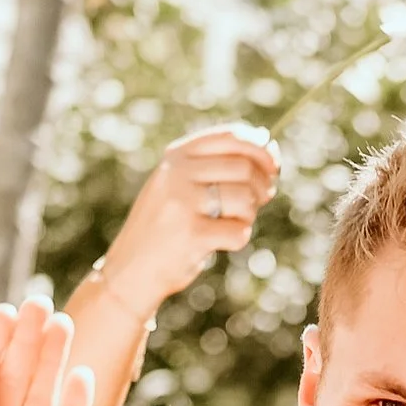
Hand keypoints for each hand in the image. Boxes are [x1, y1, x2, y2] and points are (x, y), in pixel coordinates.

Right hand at [100, 126, 280, 309]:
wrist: (131, 269)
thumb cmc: (166, 226)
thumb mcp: (180, 185)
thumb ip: (216, 165)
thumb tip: (269, 143)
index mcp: (176, 156)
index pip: (231, 137)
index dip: (261, 150)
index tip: (273, 167)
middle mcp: (177, 174)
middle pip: (244, 168)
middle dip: (261, 187)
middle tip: (258, 203)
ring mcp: (183, 203)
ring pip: (245, 199)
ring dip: (248, 215)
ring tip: (231, 224)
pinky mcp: (192, 234)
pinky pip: (239, 232)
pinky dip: (237, 239)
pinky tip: (219, 243)